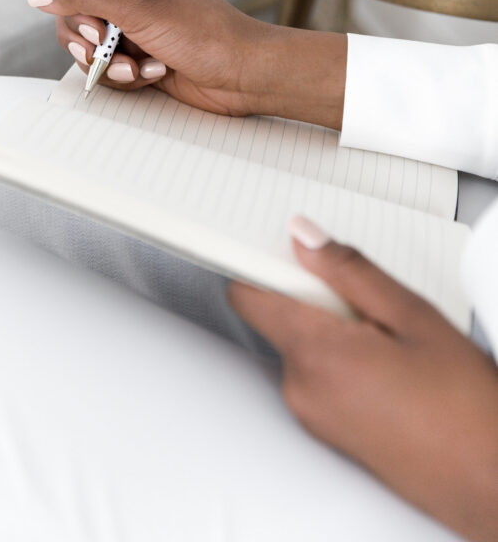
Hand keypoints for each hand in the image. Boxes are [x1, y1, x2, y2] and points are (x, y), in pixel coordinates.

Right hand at [27, 0, 345, 124]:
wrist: (243, 75)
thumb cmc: (204, 33)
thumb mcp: (140, 6)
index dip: (73, 7)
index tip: (97, 30)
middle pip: (74, 16)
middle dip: (93, 43)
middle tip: (115, 51)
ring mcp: (134, 25)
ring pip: (88, 47)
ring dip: (111, 64)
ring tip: (141, 68)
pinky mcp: (139, 55)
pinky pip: (107, 68)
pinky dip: (127, 76)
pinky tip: (157, 74)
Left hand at [229, 218, 497, 541]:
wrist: (489, 483)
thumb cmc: (464, 409)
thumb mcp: (411, 315)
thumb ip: (348, 269)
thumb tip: (303, 236)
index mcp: (315, 354)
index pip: (247, 293)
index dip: (263, 262)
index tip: (288, 248)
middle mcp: (301, 388)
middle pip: (278, 314)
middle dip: (315, 294)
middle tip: (368, 298)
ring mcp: (311, 414)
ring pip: (301, 342)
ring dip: (332, 326)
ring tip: (389, 337)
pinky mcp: (326, 429)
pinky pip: (316, 373)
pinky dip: (340, 356)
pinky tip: (387, 363)